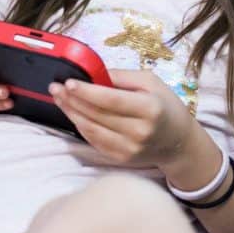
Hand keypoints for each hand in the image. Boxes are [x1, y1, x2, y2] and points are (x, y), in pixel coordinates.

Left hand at [49, 69, 196, 164]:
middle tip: (54, 87)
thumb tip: (93, 74)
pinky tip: (72, 113)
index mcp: (149, 109)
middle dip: (72, 100)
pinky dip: (80, 126)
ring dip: (71, 112)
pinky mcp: (121, 158)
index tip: (68, 82)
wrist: (179, 142)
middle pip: (97, 115)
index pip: (111, 100)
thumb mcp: (150, 82)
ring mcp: (129, 148)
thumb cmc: (164, 106)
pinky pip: (94, 140)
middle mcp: (139, 131)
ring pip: (91, 129)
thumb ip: (122, 76)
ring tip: (58, 98)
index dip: (87, 92)